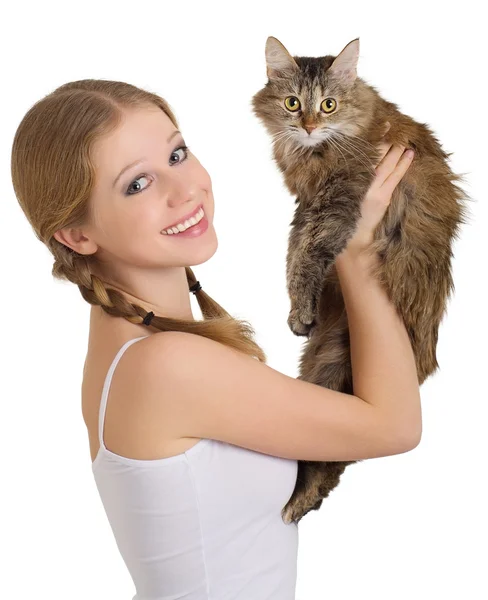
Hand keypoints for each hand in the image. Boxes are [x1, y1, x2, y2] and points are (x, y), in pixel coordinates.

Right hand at [343, 122, 414, 255]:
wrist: (353, 239)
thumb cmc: (343, 216)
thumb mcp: (340, 194)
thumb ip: (344, 179)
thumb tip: (347, 162)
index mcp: (347, 178)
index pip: (359, 153)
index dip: (367, 138)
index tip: (373, 126)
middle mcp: (359, 181)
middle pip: (374, 154)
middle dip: (383, 139)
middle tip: (390, 125)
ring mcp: (373, 189)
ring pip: (387, 163)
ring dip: (396, 149)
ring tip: (402, 139)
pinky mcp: (382, 197)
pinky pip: (396, 176)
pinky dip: (404, 163)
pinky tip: (410, 153)